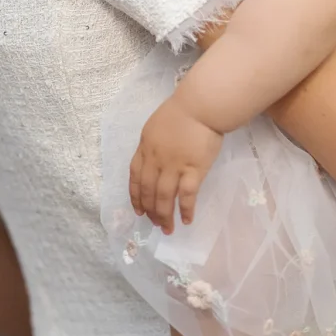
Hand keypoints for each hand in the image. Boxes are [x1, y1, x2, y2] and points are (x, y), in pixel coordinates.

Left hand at [129, 96, 222, 232]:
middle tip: (153, 224)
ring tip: (167, 229)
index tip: (137, 210)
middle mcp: (156, 160)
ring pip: (164, 197)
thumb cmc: (182, 111)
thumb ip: (152, 145)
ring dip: (164, 215)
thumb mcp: (156, 126)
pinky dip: (186, 210)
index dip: (135, 196)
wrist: (201, 106)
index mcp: (145, 148)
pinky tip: (187, 220)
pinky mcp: (194, 170)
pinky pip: (187, 195)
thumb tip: (154, 163)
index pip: (135, 177)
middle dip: (149, 210)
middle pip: (148, 191)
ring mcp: (174, 166)